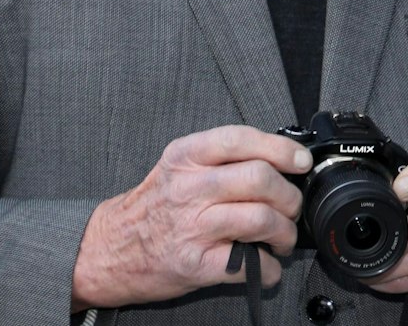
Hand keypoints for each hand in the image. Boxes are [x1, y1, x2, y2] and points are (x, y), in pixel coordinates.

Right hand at [71, 125, 309, 310]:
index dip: (280, 148)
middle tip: (291, 206)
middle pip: (260, 178)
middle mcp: (188, 188)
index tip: (300, 161)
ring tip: (281, 238)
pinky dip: (269, 268)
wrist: (107, 251)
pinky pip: (250, 264)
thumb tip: (276, 159)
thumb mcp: (175, 167)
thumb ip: (219, 159)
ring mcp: (192, 227)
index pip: (240, 139)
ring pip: (261, 219)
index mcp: (185, 157)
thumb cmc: (151, 208)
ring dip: (284, 233)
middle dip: (289, 195)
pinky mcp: (195, 263)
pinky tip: (266, 264)